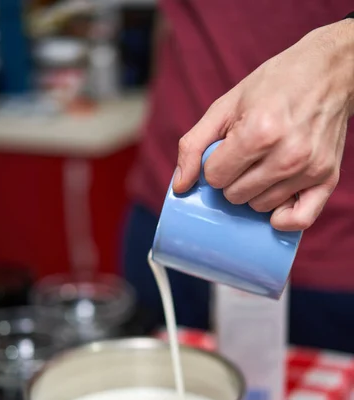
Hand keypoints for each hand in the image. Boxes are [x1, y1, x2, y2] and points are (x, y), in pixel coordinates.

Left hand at [173, 21, 353, 230]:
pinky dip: (284, 219)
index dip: (216, 164)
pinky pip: (300, 220)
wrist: (328, 72)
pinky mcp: (327, 178)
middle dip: (233, 179)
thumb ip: (193, 145)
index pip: (215, 177)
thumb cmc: (272, 87)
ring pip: (260, 207)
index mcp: (259, 132)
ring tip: (265, 165)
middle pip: (235, 196)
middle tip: (247, 157)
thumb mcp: (225, 106)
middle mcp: (287, 154)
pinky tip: (277, 206)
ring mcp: (310, 169)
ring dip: (255, 192)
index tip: (228, 149)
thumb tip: (180, 187)